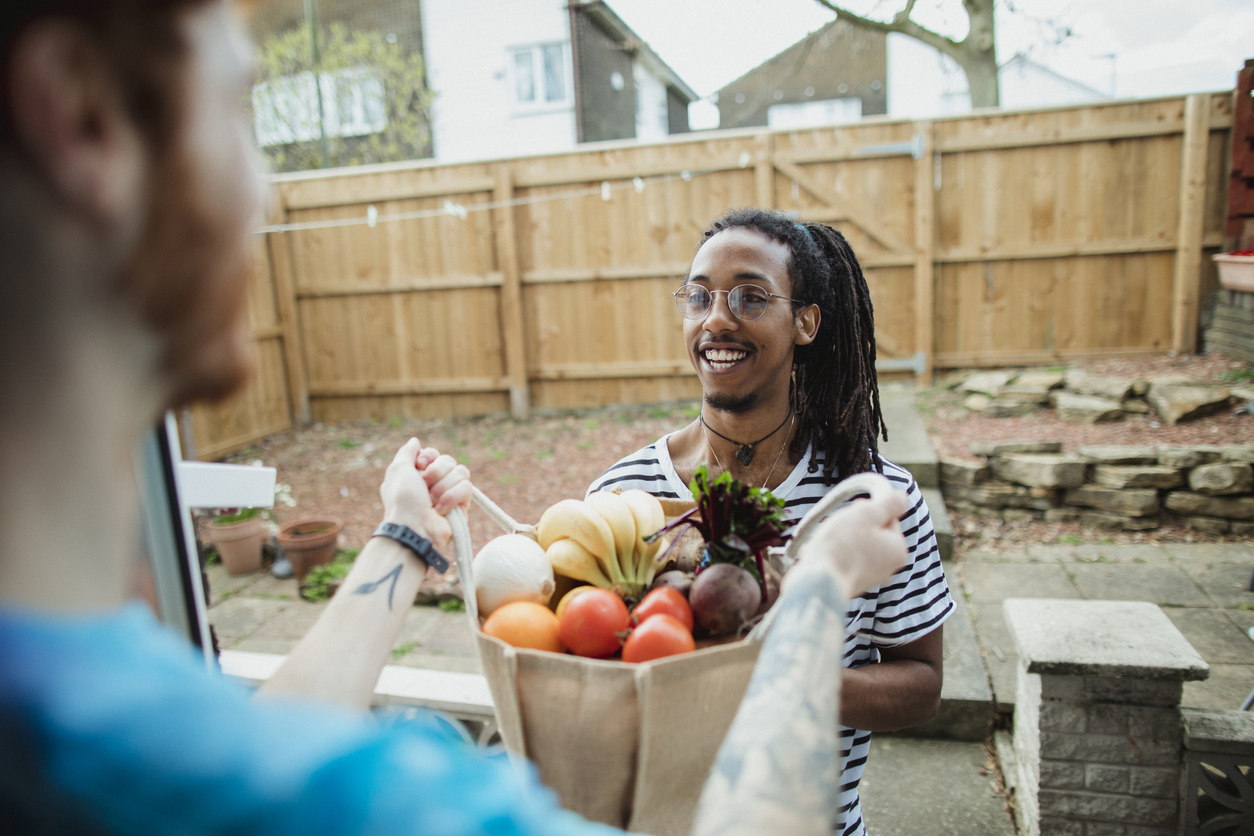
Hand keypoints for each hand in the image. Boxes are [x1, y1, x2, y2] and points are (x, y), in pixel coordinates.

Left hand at [380, 439, 470, 552]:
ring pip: (461, 472)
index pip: (434, 454)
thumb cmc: (402, 500)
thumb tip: (416, 441)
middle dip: (436, 472)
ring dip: (443, 486)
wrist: (413, 527)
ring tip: (432, 502)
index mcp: (418, 475)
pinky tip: (441, 510)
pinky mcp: (462, 507)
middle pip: (449, 460)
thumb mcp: (398, 470)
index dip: (429, 457)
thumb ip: (407, 452)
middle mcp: (434, 483)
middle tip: (425, 486)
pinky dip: (453, 497)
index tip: (419, 465)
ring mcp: (449, 494)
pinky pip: (467, 488)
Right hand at [783, 489, 908, 601]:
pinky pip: (843, 560)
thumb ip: (887, 504)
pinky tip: (822, 555)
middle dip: (854, 526)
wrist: (817, 583)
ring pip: (855, 546)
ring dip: (841, 539)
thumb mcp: (867, 515)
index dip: (869, 510)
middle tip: (838, 527)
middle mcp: (888, 567)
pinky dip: (834, 555)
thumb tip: (902, 497)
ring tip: (828, 542)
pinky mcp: (849, 584)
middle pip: (872, 533)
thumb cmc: (842, 546)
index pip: (888, 518)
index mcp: (898, 550)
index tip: (854, 511)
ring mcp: (868, 578)